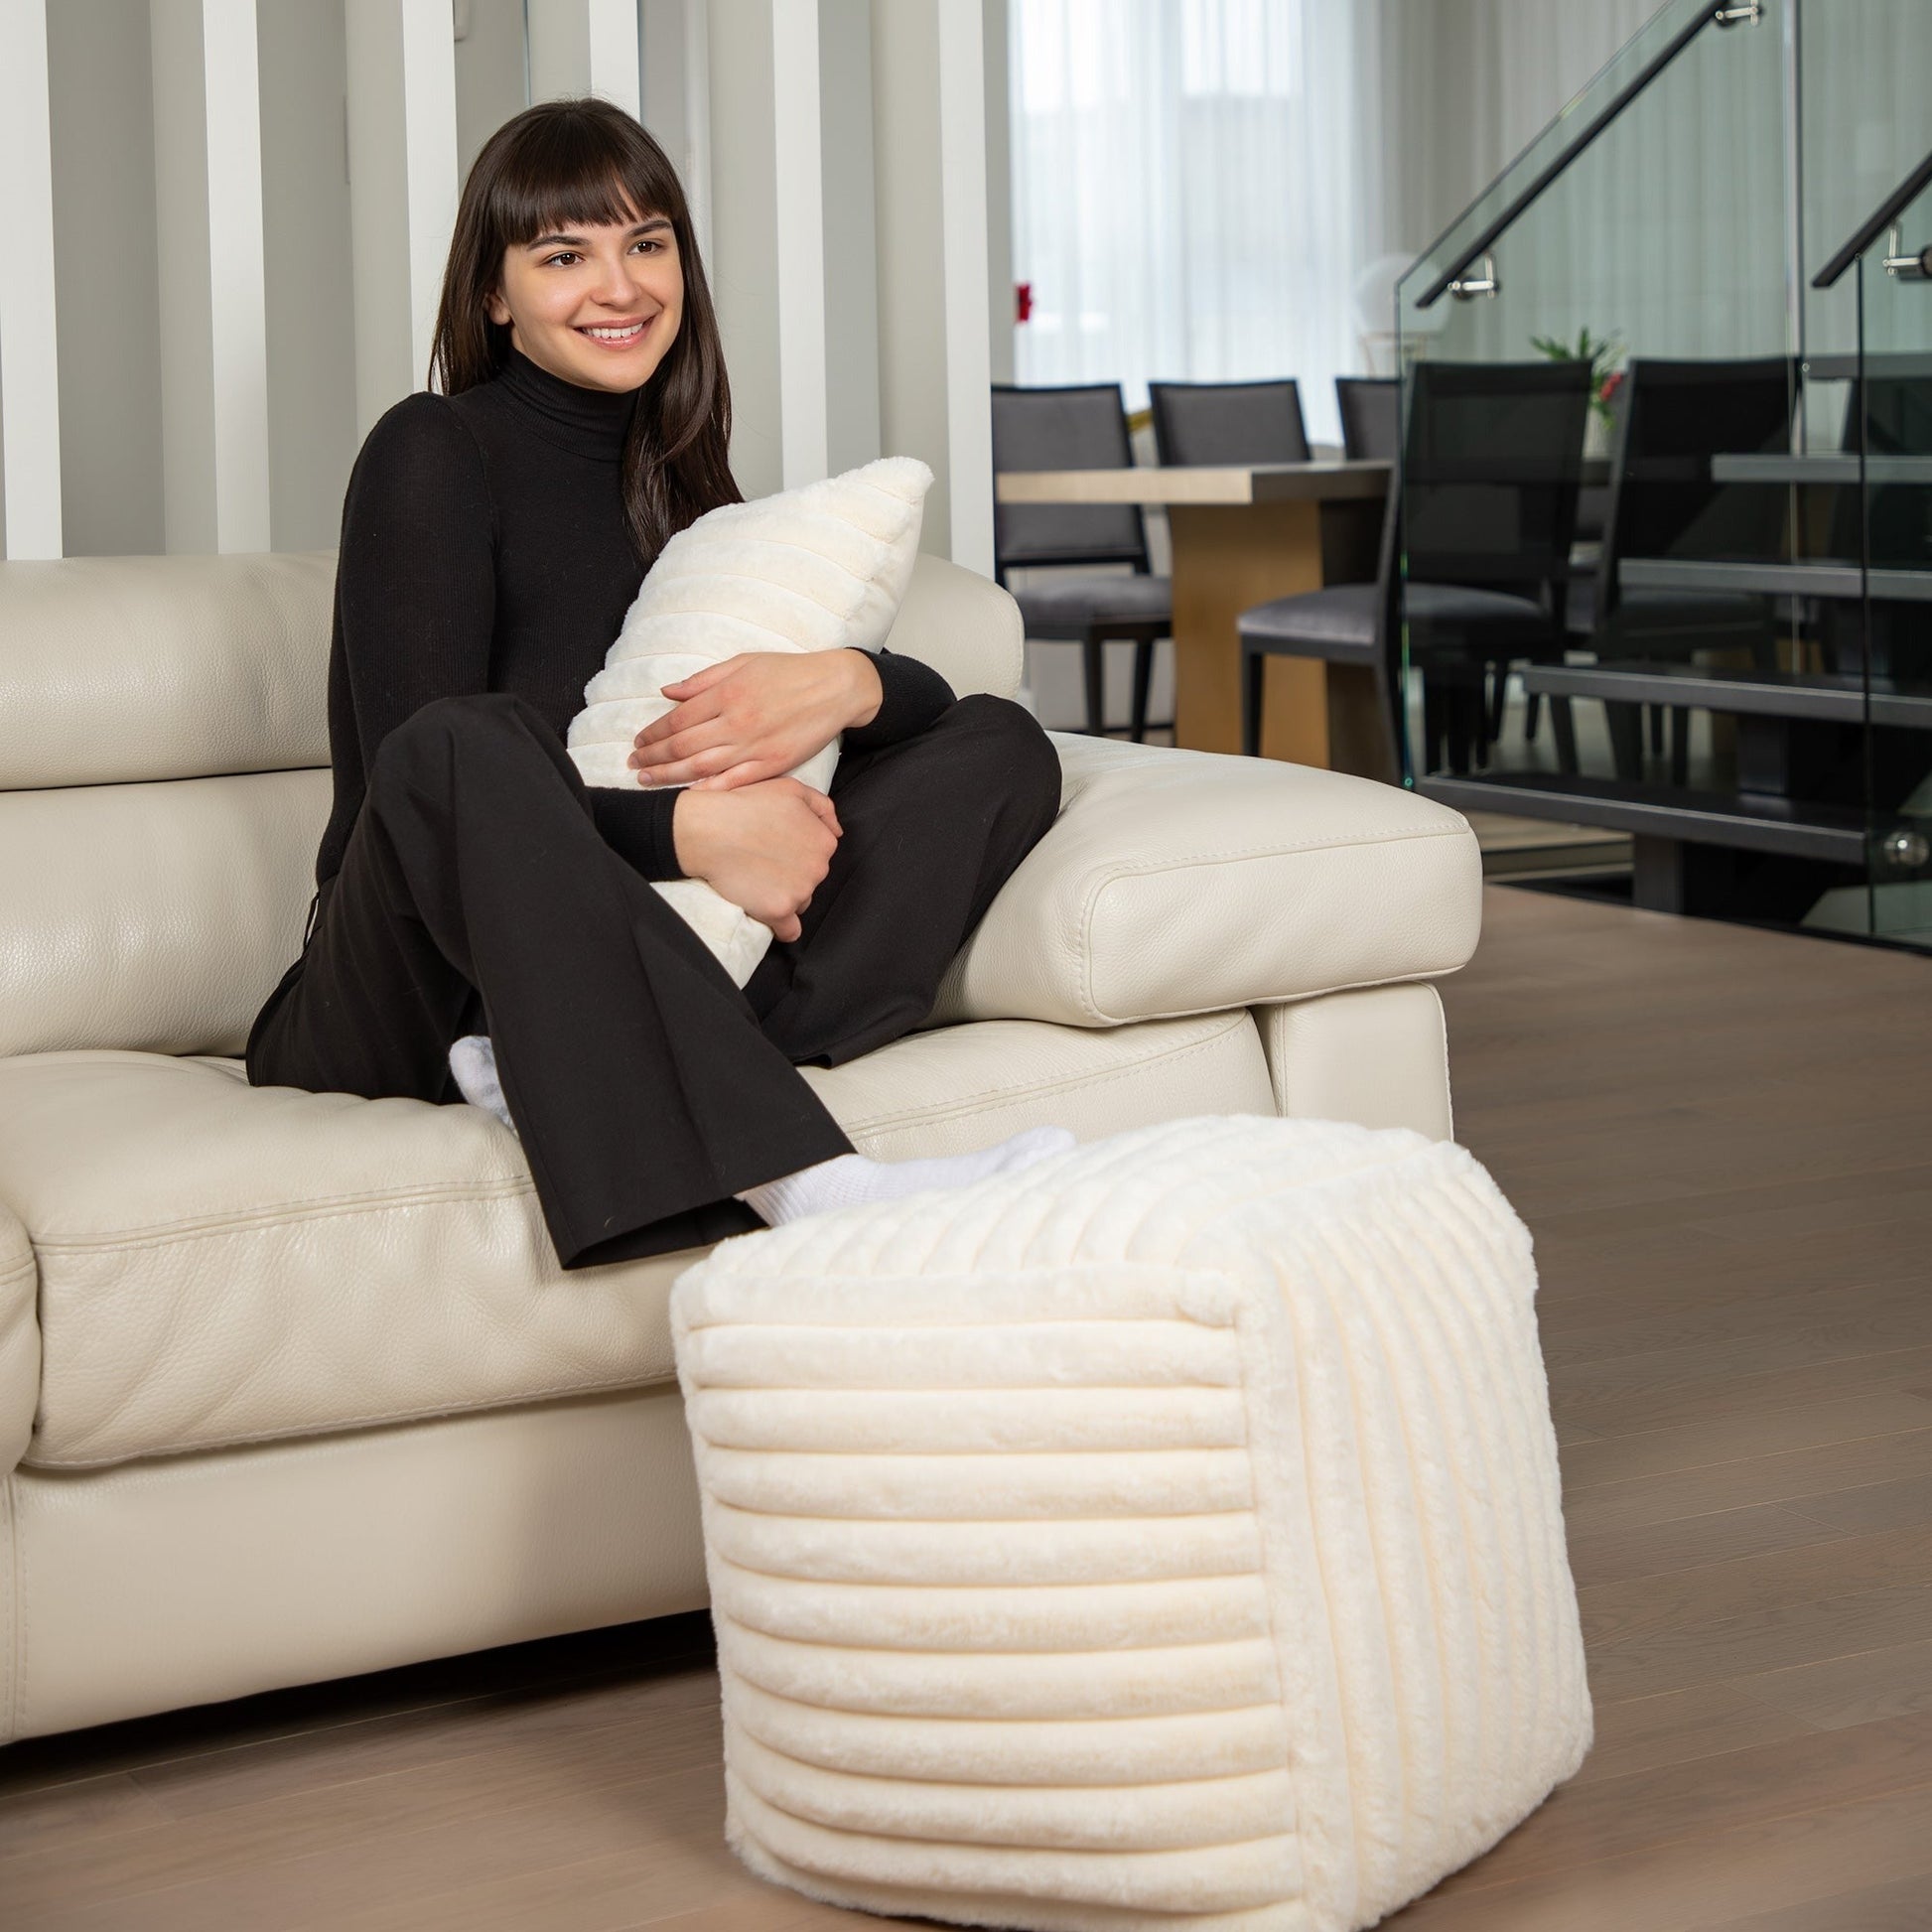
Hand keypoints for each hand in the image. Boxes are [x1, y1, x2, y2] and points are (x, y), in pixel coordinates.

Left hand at [628, 649, 883, 791]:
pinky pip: (735, 782)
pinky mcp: (774, 765)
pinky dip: (710, 789)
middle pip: (683, 746)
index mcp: (728, 693)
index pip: (678, 719)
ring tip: (647, 780)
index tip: (639, 741)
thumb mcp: (743, 662)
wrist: (836, 688)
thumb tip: (667, 692)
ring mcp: (756, 746)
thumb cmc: (789, 671)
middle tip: (634, 764)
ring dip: (670, 775)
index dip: (653, 732)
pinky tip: (689, 795)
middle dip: (653, 757)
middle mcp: (737, 721)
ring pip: (702, 767)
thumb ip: (703, 679)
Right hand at [671, 779, 840, 943]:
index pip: (820, 855)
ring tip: (756, 878)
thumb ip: (822, 807)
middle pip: (811, 880)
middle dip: (792, 874)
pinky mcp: (779, 911)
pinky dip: (782, 927)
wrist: (707, 829)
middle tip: (762, 861)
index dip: (798, 851)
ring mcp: (800, 891)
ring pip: (800, 903)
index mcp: (824, 841)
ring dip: (784, 897)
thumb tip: (837, 831)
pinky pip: (790, 931)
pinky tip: (768, 914)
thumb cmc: (744, 805)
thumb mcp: (790, 789)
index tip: (776, 847)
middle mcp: (819, 868)